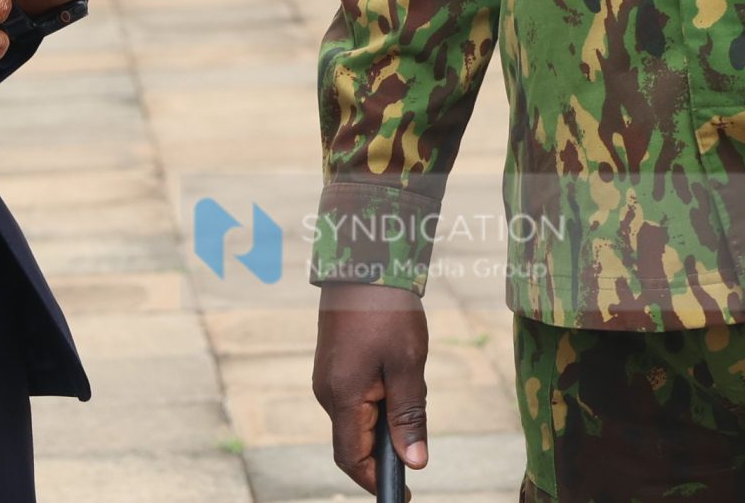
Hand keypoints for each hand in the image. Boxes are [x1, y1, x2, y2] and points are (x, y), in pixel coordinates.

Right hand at [313, 284, 427, 495]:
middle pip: (352, 442)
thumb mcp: (407, 364)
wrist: (363, 264)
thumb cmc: (387, 311)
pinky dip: (375, 408)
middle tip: (417, 453)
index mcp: (342, 396)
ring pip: (355, 421)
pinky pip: (353, 400)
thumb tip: (413, 462)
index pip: (352, 458)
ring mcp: (327, 379)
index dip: (375, 481)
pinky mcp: (333, 366)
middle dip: (383, 455)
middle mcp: (327, 392)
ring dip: (381, 427)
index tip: (402, 494)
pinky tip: (397, 386)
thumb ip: (409, 415)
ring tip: (410, 402)